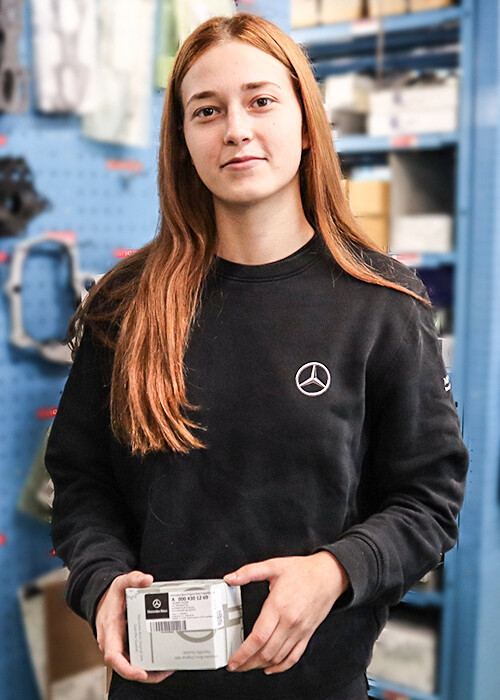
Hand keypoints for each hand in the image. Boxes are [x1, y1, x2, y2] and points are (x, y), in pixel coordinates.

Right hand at [96, 570, 175, 682]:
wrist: (102, 600)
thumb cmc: (112, 596)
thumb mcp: (121, 583)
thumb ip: (133, 579)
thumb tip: (148, 580)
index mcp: (110, 631)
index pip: (113, 656)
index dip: (127, 668)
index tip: (142, 673)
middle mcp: (112, 643)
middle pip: (125, 667)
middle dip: (145, 674)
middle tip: (164, 672)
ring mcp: (119, 647)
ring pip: (131, 666)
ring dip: (148, 672)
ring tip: (168, 670)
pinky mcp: (125, 647)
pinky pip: (135, 659)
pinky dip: (147, 664)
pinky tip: (162, 662)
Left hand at [223, 552, 349, 675]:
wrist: (329, 575)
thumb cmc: (302, 571)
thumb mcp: (273, 566)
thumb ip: (249, 572)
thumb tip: (230, 578)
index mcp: (278, 606)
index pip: (258, 638)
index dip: (243, 653)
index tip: (233, 661)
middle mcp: (290, 622)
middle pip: (266, 652)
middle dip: (248, 662)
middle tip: (236, 665)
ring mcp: (300, 630)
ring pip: (278, 657)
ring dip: (261, 665)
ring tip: (248, 665)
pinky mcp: (307, 634)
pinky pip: (294, 657)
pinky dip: (281, 666)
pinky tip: (271, 668)